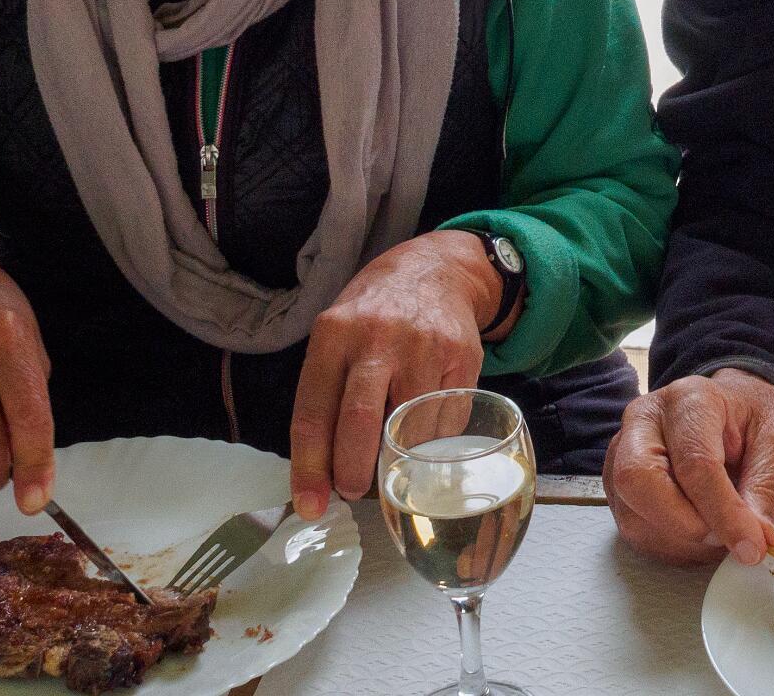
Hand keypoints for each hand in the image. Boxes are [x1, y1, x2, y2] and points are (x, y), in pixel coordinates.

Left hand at [289, 230, 501, 519]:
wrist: (434, 270)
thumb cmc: (374, 314)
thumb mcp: (337, 336)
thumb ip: (325, 393)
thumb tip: (317, 474)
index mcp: (335, 334)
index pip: (313, 411)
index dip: (310, 467)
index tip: (310, 504)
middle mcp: (378, 338)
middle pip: (360, 421)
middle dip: (352, 472)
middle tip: (352, 490)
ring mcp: (425, 347)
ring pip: (408, 429)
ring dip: (397, 460)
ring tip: (389, 459)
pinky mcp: (463, 357)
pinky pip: (447, 422)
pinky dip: (432, 441)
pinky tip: (422, 430)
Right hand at [604, 368, 773, 566]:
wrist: (730, 409)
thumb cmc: (751, 419)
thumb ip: (767, 486)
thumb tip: (757, 539)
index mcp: (689, 400)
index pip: (694, 462)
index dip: (723, 512)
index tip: (752, 547)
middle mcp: (644, 422)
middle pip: (638, 481)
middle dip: (685, 525)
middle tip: (727, 540)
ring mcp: (622, 453)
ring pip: (633, 514)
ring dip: (683, 542)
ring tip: (721, 535)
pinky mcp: (618, 487)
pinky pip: (636, 531)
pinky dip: (673, 547)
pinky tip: (702, 536)